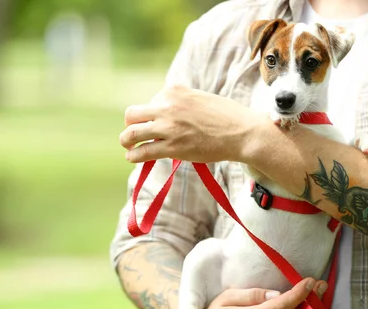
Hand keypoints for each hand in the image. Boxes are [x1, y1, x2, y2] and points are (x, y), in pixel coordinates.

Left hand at [119, 85, 268, 162]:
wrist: (242, 132)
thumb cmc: (226, 116)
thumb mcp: (200, 97)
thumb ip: (181, 101)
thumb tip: (165, 112)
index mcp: (174, 91)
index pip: (151, 101)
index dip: (153, 113)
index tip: (161, 122)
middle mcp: (167, 106)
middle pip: (132, 114)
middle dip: (131, 124)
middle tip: (135, 133)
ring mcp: (168, 127)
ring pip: (132, 133)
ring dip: (126, 140)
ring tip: (128, 146)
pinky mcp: (172, 147)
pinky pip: (143, 152)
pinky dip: (133, 156)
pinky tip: (132, 157)